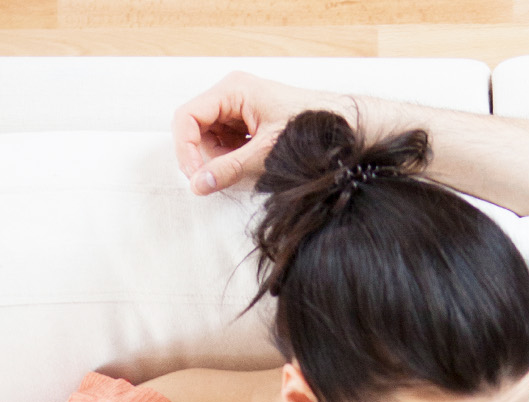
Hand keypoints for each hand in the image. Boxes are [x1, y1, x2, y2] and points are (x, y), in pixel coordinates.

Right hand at [172, 71, 350, 193]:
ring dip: (225, 159)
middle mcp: (232, 94)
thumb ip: (229, 169)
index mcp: (232, 90)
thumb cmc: (309, 131)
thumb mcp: (265, 155)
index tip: (195, 177)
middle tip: (228, 176)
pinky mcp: (250, 122)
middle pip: (198, 129)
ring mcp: (241, 108)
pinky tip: (257, 162)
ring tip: (252, 166)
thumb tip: (198, 184)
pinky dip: (237, 158)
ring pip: (213, 139)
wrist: (343, 127)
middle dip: (209, 157)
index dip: (185, 149)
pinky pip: (230, 143)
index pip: (187, 117)